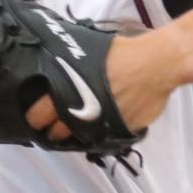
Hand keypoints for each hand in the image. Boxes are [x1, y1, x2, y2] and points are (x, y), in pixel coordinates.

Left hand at [25, 30, 180, 141]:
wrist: (156, 65)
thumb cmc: (122, 53)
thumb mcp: (86, 52)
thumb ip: (69, 69)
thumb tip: (56, 72)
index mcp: (67, 90)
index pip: (38, 114)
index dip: (36, 116)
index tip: (38, 115)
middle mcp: (79, 112)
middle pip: (55, 132)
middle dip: (51, 130)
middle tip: (55, 125)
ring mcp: (98, 126)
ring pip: (76, 140)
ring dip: (74, 135)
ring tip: (76, 126)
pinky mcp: (117, 133)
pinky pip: (101, 140)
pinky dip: (97, 135)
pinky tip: (97, 126)